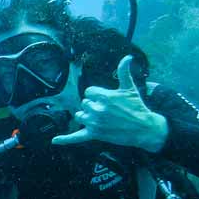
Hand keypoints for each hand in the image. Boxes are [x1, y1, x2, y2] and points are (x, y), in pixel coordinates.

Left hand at [52, 55, 168, 151]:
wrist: (144, 128)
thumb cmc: (137, 107)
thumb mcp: (130, 88)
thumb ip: (124, 72)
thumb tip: (127, 57)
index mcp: (104, 96)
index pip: (89, 91)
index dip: (97, 95)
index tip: (108, 99)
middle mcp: (97, 109)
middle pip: (84, 103)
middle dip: (93, 105)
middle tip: (108, 110)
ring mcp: (95, 122)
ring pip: (80, 116)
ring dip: (86, 116)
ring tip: (101, 118)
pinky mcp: (95, 134)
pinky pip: (76, 137)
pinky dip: (65, 139)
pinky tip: (55, 140)